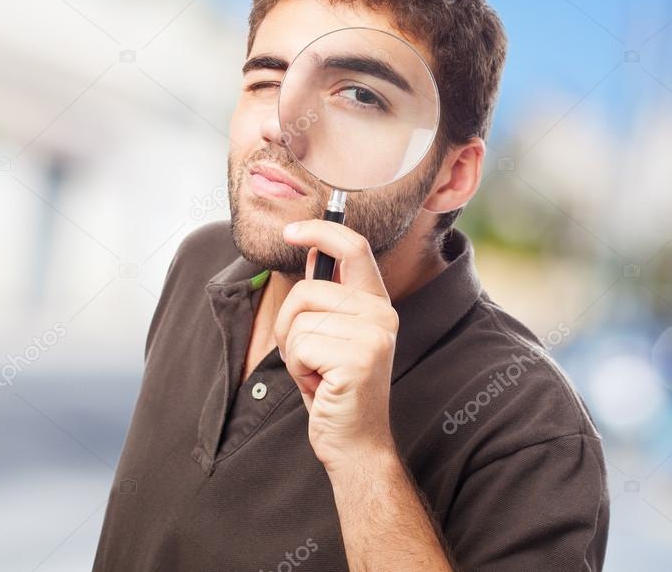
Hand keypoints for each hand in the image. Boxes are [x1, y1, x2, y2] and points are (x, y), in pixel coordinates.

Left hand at [274, 219, 399, 472]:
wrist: (354, 442)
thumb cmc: (334, 388)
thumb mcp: (329, 334)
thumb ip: (324, 296)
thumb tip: (310, 252)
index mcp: (376, 304)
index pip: (354, 247)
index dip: (320, 230)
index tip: (290, 232)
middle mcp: (382, 315)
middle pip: (306, 290)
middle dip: (289, 325)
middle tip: (308, 358)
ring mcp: (374, 336)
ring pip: (299, 319)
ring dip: (293, 351)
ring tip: (316, 373)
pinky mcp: (359, 359)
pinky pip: (301, 345)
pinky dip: (298, 369)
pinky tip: (318, 385)